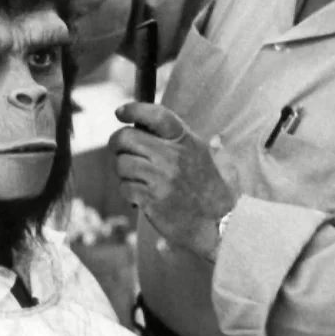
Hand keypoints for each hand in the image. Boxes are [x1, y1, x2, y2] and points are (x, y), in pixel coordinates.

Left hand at [108, 102, 234, 259]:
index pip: (156, 115)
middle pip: (126, 137)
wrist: (218, 226)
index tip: (120, 112)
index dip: (134, 109)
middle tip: (120, 150)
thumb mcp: (215, 160)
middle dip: (117, 143)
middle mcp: (172, 156)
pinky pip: (125, 188)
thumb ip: (204, 144)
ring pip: (121, 164)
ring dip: (122, 171)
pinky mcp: (152, 199)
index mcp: (186, 141)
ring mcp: (161, 178)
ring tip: (134, 177)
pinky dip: (128, 191)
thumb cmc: (214, 192)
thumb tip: (205, 135)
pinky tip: (139, 195)